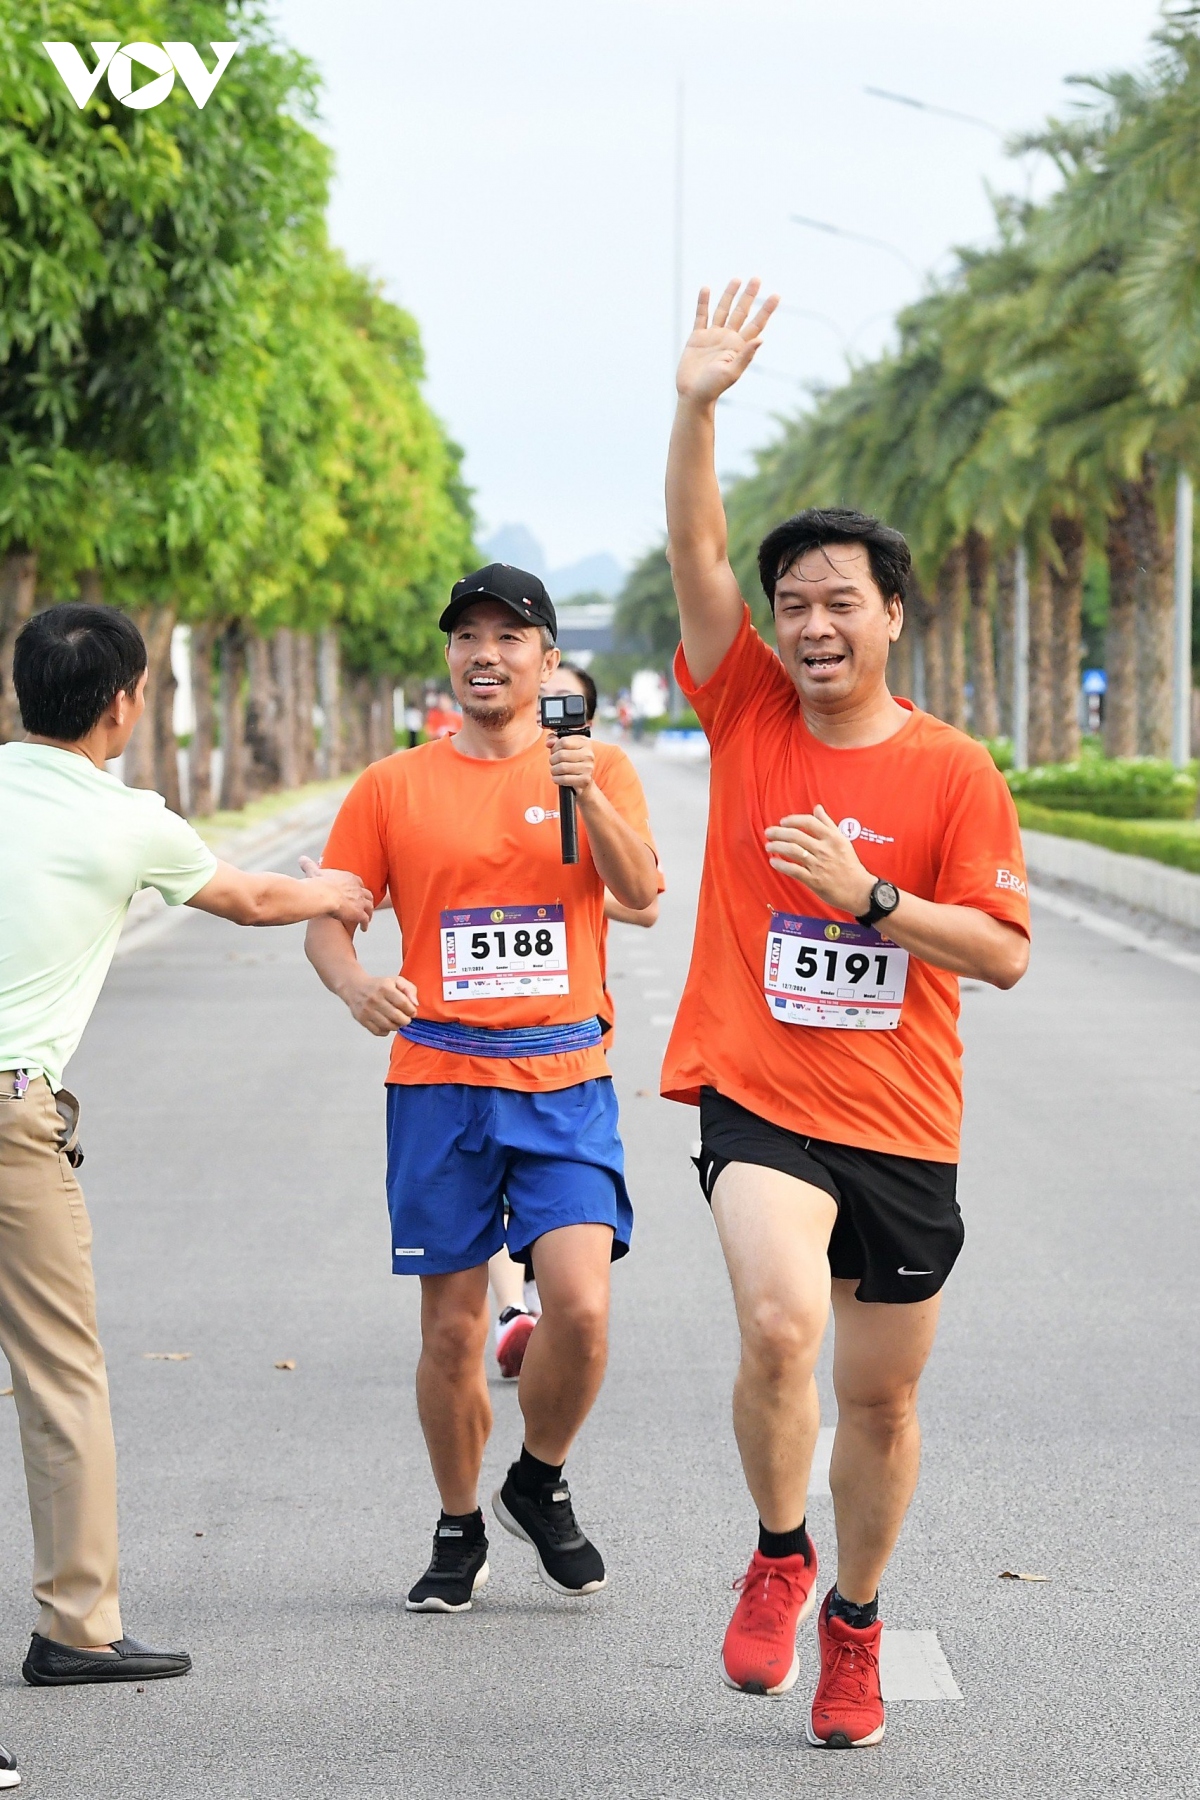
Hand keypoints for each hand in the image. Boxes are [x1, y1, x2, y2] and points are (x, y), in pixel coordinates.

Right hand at [299, 856, 373, 930]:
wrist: (322, 896)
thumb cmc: (317, 884)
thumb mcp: (314, 872)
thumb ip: (309, 865)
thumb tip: (301, 858)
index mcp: (349, 878)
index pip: (358, 882)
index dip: (358, 888)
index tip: (357, 892)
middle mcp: (358, 889)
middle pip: (367, 894)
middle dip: (367, 899)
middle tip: (365, 905)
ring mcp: (360, 901)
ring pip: (369, 907)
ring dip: (369, 912)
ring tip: (367, 918)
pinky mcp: (359, 913)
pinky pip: (365, 920)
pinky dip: (365, 924)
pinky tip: (363, 928)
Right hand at [343, 969, 419, 1036]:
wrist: (355, 988)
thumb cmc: (379, 985)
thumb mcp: (396, 981)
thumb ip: (409, 989)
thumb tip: (415, 1004)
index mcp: (385, 988)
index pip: (403, 1003)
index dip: (411, 1010)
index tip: (412, 1012)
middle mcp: (375, 999)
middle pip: (397, 1017)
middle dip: (406, 1020)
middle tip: (406, 1019)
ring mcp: (367, 1010)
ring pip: (388, 1026)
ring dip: (397, 1026)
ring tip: (397, 1021)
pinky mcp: (362, 1020)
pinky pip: (378, 1032)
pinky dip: (386, 1031)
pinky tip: (387, 1024)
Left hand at [548, 733, 594, 797]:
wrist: (583, 780)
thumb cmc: (572, 762)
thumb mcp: (564, 747)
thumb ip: (554, 739)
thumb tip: (549, 743)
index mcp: (584, 743)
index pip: (564, 742)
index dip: (554, 748)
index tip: (554, 752)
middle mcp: (588, 754)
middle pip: (561, 755)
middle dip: (553, 760)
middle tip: (554, 763)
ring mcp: (588, 767)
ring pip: (561, 767)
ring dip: (554, 770)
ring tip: (555, 771)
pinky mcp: (585, 780)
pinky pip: (564, 779)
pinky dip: (557, 779)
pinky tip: (557, 778)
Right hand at [676, 278, 778, 405]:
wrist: (693, 395)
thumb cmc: (713, 388)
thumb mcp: (732, 373)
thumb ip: (746, 356)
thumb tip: (761, 339)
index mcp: (739, 346)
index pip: (756, 324)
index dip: (766, 310)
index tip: (776, 295)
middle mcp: (728, 338)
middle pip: (741, 312)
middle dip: (749, 295)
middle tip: (757, 278)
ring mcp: (713, 336)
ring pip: (723, 310)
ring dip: (729, 294)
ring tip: (736, 279)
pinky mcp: (697, 337)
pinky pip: (701, 316)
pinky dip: (703, 303)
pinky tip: (706, 289)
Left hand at [765, 805, 875, 915]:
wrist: (859, 890)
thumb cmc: (849, 864)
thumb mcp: (843, 840)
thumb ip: (828, 824)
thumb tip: (817, 808)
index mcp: (833, 838)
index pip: (810, 822)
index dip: (793, 820)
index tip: (783, 822)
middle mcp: (825, 849)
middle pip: (797, 836)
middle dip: (779, 833)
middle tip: (769, 832)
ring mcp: (819, 865)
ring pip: (793, 851)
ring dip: (778, 846)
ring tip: (768, 845)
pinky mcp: (814, 880)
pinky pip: (794, 870)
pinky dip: (781, 865)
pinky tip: (773, 861)